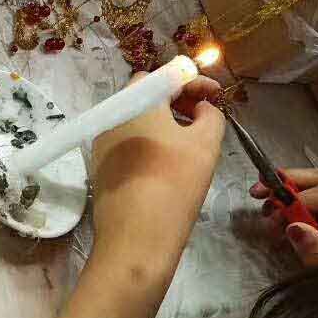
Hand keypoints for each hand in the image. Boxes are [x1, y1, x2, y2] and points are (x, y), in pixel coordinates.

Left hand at [91, 75, 225, 293]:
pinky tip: (168, 161)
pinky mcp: (100, 165)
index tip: (217, 94)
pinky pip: (128, 140)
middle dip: (177, 99)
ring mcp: (102, 141)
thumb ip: (210, 116)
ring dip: (164, 120)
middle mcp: (112, 114)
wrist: (135, 241)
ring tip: (190, 138)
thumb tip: (202, 108)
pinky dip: (149, 140)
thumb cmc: (174, 185)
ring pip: (137, 118)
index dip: (194, 81)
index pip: (165, 76)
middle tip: (203, 114)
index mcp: (135, 101)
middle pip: (147, 94)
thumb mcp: (205, 145)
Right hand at [252, 168, 317, 268]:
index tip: (276, 210)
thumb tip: (293, 228)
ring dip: (288, 199)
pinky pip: (317, 212)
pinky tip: (279, 224)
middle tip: (258, 190)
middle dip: (289, 183)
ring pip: (316, 194)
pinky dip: (295, 214)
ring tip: (267, 214)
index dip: (300, 197)